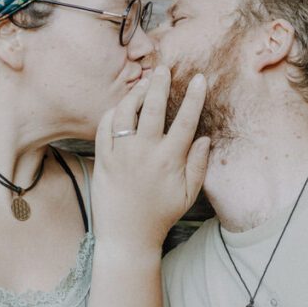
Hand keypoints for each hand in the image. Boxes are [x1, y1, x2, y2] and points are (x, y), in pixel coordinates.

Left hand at [91, 65, 210, 253]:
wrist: (126, 237)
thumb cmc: (160, 215)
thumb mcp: (188, 194)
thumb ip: (198, 165)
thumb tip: (204, 138)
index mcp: (169, 160)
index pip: (185, 121)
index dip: (193, 97)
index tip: (199, 79)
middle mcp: (144, 153)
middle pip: (152, 109)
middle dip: (159, 84)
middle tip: (163, 69)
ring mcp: (121, 154)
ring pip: (125, 113)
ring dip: (135, 94)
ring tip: (143, 83)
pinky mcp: (103, 159)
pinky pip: (104, 127)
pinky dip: (113, 112)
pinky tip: (121, 106)